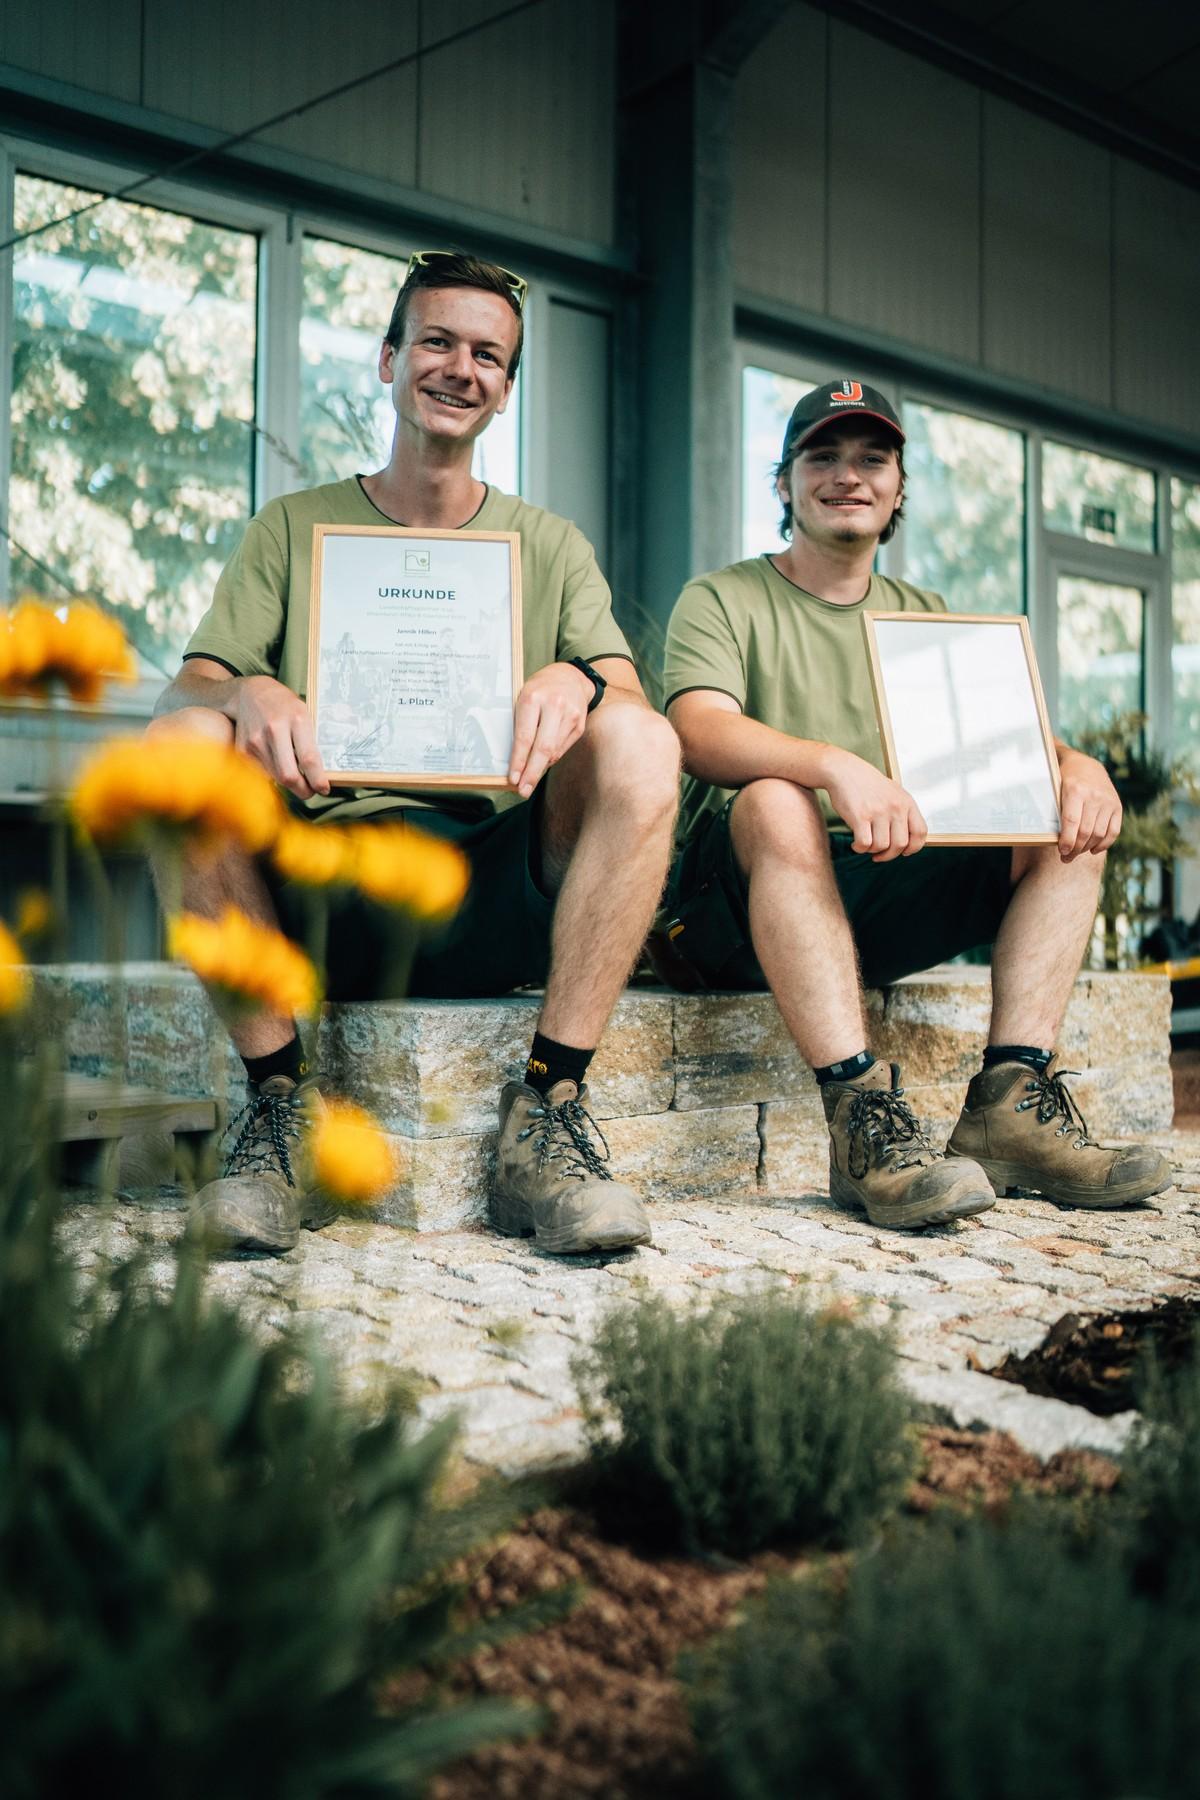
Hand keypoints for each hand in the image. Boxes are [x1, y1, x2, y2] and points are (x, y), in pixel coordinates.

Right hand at [232, 675, 329, 799]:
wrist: (250, 693)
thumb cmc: (284, 705)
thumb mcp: (305, 713)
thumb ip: (311, 740)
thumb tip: (322, 773)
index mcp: (297, 719)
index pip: (309, 759)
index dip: (317, 780)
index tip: (324, 789)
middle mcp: (274, 730)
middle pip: (289, 775)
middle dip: (303, 790)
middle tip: (310, 791)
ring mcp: (255, 740)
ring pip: (275, 778)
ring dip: (289, 784)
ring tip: (296, 778)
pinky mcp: (242, 749)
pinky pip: (262, 774)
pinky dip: (273, 776)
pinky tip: (278, 767)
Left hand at [507, 662, 594, 797]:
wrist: (569, 677)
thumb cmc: (539, 690)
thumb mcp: (523, 698)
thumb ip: (521, 725)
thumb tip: (518, 760)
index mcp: (533, 698)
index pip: (525, 737)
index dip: (518, 760)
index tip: (513, 778)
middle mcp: (554, 706)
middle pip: (543, 748)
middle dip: (532, 773)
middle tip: (523, 791)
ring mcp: (570, 716)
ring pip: (554, 751)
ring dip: (541, 769)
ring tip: (530, 781)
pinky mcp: (580, 724)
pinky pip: (563, 749)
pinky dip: (551, 759)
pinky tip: (543, 763)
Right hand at [820, 748, 926, 861]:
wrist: (844, 771)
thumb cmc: (867, 784)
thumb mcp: (893, 793)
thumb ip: (902, 813)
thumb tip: (907, 841)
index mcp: (906, 802)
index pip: (920, 832)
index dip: (913, 847)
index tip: (904, 852)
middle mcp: (895, 807)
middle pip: (901, 844)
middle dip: (889, 855)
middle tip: (879, 855)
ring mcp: (878, 811)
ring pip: (882, 846)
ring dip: (872, 851)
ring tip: (865, 844)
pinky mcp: (860, 816)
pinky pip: (865, 844)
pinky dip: (859, 848)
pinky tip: (855, 843)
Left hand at [1056, 749, 1120, 859]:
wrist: (1086, 766)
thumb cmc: (1064, 782)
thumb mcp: (1056, 789)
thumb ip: (1056, 810)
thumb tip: (1052, 839)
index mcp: (1075, 790)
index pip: (1071, 822)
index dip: (1067, 840)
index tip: (1062, 852)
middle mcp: (1094, 796)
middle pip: (1085, 831)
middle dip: (1075, 849)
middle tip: (1066, 858)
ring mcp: (1108, 801)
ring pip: (1099, 834)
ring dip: (1087, 848)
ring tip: (1076, 853)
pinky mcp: (1117, 806)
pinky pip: (1113, 831)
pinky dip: (1104, 844)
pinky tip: (1093, 850)